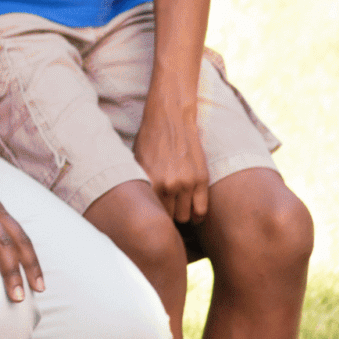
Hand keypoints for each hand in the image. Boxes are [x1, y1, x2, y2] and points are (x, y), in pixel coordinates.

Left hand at [133, 93, 208, 222]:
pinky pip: (201, 210)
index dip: (151, 217)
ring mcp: (187, 183)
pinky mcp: (202, 179)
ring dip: (181, 216)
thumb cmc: (149, 141)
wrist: (170, 120)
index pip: (152, 213)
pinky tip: (192, 215)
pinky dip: (197, 216)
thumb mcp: (136, 163)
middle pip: (169, 218)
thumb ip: (140, 186)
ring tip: (177, 213)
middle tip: (165, 215)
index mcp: (150, 182)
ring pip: (185, 217)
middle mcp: (169, 185)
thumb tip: (139, 206)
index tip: (151, 218)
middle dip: (166, 217)